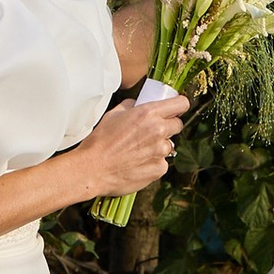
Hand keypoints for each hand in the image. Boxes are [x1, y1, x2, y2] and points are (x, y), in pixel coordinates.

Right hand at [76, 87, 186, 201]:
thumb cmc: (100, 142)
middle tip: (152, 132)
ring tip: (139, 151)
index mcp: (149, 113)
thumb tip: (139, 104)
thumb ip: (131, 106)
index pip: (181, 104)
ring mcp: (161, 151)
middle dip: (167, 126)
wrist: (92, 169)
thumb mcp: (113, 114)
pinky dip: (153, 162)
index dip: (179, 106)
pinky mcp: (159, 169)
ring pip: (169, 145)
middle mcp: (159, 131)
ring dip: (159, 146)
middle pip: (177, 125)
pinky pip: (162, 162)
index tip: (175, 109)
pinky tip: (137, 163)